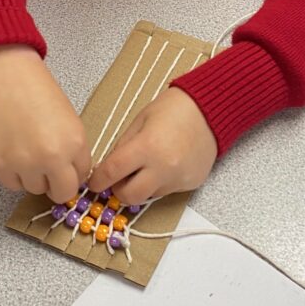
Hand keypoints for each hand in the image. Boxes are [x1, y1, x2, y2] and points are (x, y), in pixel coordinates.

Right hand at [0, 45, 90, 203]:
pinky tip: (12, 151)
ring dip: (33, 176)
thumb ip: (72, 149)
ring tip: (25, 149)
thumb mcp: (68, 119)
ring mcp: (26, 164)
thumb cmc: (35, 90)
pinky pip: (13, 184)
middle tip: (48, 171)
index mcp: (75, 143)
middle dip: (57, 184)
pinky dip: (13, 174)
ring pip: (35, 189)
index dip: (72, 171)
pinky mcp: (1, 167)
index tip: (65, 166)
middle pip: (62, 193)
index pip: (82, 176)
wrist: (4, 76)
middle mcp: (53, 158)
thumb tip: (69, 172)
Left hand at [88, 87, 217, 204]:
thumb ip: (123, 146)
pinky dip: (160, 182)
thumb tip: (110, 168)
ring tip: (147, 166)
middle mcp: (163, 168)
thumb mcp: (140, 121)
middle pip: (129, 196)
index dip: (98, 180)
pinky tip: (167, 163)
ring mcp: (178, 178)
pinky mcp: (191, 183)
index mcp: (146, 147)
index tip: (93, 182)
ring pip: (149, 195)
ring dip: (141, 186)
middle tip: (119, 178)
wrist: (211, 110)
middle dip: (119, 190)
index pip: (112, 172)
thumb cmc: (173, 108)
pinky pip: (167, 190)